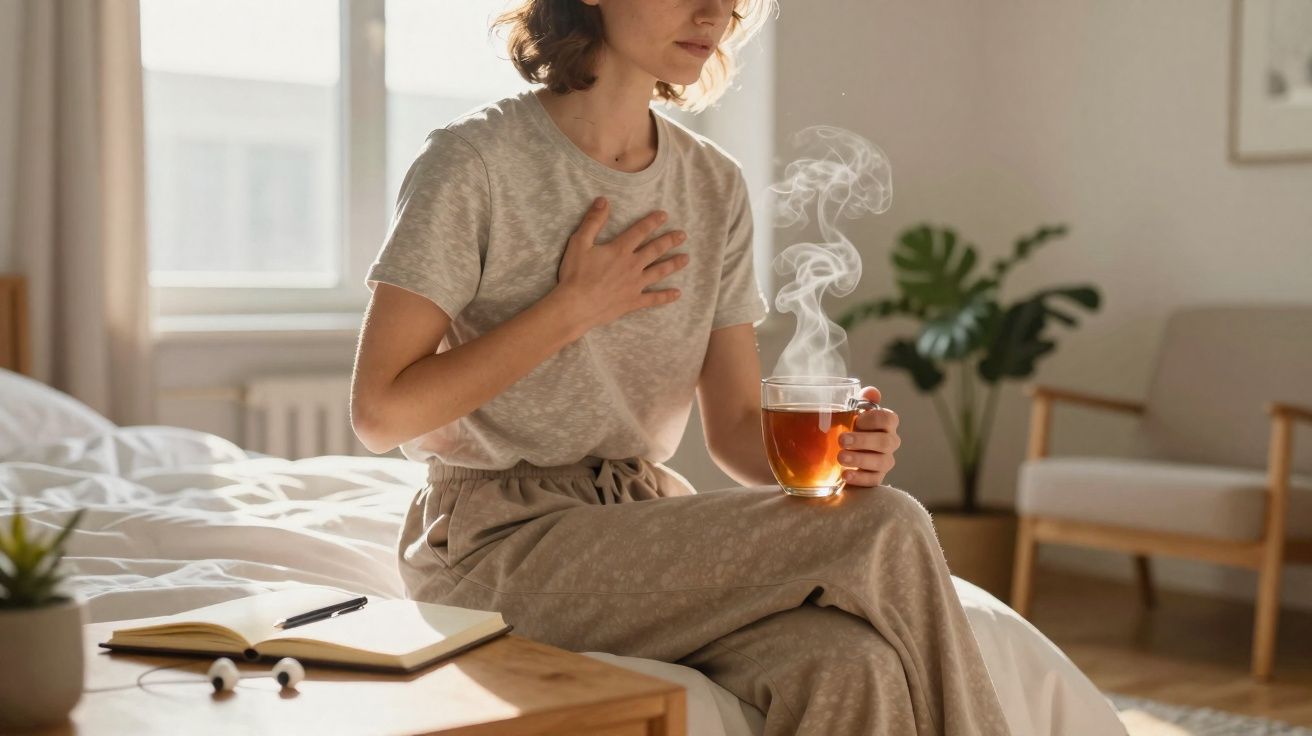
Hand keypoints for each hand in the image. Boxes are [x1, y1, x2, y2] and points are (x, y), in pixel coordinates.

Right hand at [554, 197, 689, 331]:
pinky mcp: (633, 301)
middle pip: (655, 250)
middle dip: (670, 241)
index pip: (640, 231)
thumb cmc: (575, 274)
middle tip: (683, 235)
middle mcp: (632, 265)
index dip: (653, 222)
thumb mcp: (579, 243)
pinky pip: (654, 299)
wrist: (576, 306)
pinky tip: (677, 293)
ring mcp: (635, 285)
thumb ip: (593, 221)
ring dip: (674, 264)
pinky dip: (666, 296)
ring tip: (686, 258)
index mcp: (620, 250)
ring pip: (659, 272)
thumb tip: (604, 201)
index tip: (664, 215)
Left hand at [837, 386, 900, 487]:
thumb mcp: (853, 411)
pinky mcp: (876, 478)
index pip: (888, 419)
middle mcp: (890, 441)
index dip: (873, 419)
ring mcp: (885, 461)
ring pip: (881, 462)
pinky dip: (859, 478)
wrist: (843, 451)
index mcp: (887, 423)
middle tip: (842, 440)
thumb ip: (862, 401)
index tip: (856, 420)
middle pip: (885, 442)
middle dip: (863, 441)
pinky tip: (845, 475)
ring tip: (840, 458)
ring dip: (860, 460)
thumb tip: (871, 392)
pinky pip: (874, 480)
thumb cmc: (851, 426)